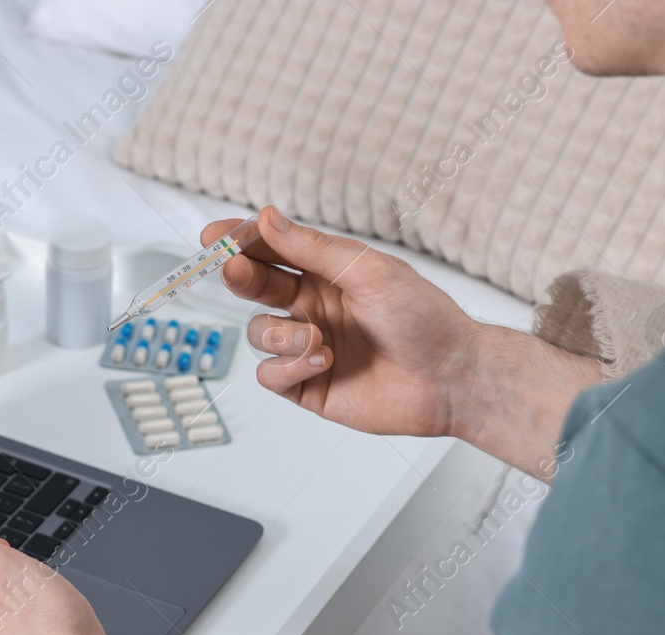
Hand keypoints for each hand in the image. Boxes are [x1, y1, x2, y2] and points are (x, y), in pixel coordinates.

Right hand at [204, 206, 482, 439]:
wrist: (450, 378)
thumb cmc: (423, 318)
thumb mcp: (367, 271)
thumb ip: (312, 248)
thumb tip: (266, 217)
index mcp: (327, 274)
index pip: (272, 252)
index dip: (240, 242)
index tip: (214, 236)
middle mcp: (313, 308)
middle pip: (256, 288)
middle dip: (240, 277)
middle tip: (233, 269)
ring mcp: (308, 347)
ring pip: (260, 334)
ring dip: (280, 335)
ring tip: (317, 338)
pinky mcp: (308, 386)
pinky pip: (272, 375)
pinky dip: (288, 367)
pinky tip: (321, 361)